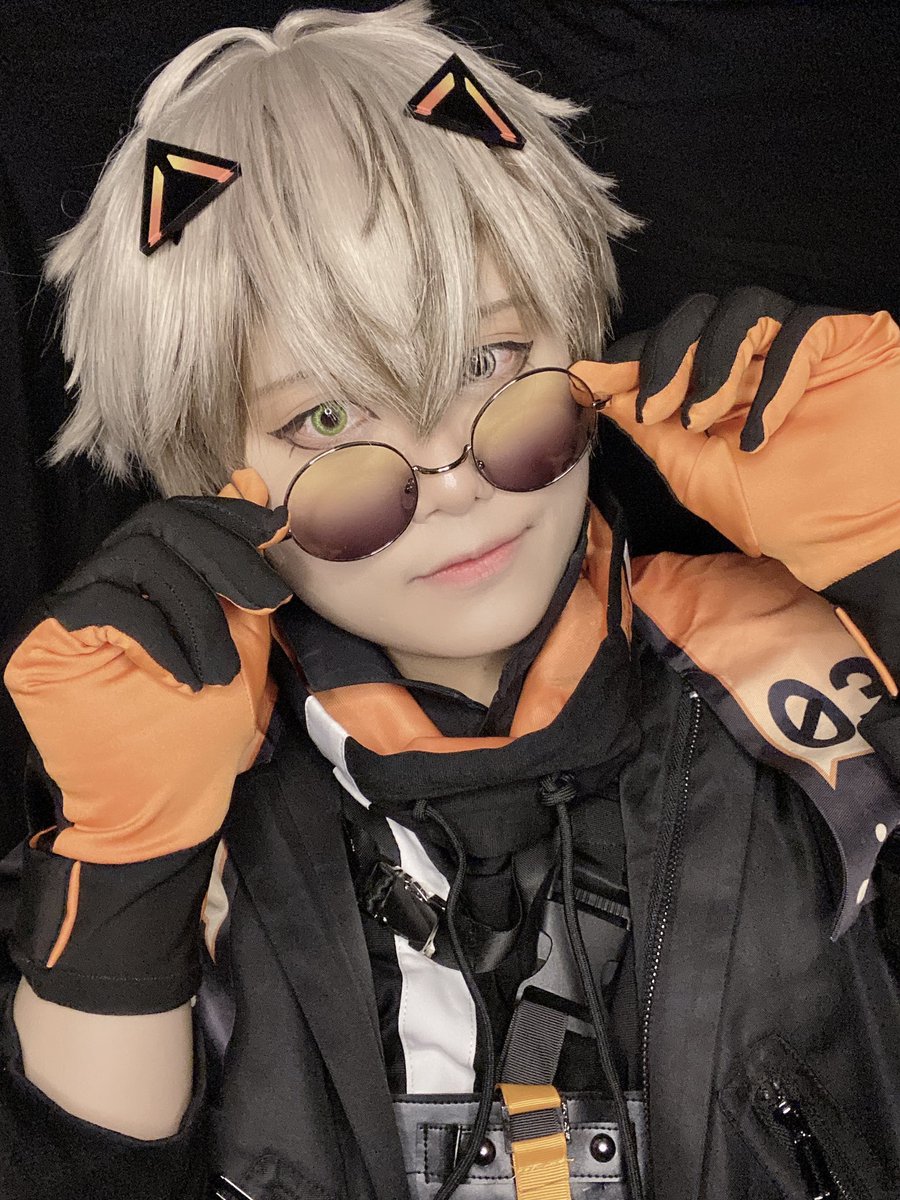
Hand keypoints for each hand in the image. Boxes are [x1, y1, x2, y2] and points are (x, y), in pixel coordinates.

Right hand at [4, 468, 291, 864]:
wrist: (161, 809)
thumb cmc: (201, 731)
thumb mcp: (242, 638)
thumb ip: (241, 571)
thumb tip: (250, 485)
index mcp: (146, 578)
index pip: (179, 515)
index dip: (228, 515)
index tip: (276, 532)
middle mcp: (103, 582)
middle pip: (160, 524)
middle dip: (224, 555)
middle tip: (266, 601)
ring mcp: (69, 610)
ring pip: (139, 559)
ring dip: (198, 612)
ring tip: (221, 673)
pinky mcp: (43, 643)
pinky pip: (106, 605)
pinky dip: (158, 634)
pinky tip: (185, 676)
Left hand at [572, 290, 899, 593]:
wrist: (855, 540)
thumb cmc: (785, 514)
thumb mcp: (697, 474)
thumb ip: (651, 428)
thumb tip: (594, 385)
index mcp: (718, 387)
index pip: (667, 349)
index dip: (629, 359)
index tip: (590, 378)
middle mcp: (756, 359)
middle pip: (695, 317)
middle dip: (664, 359)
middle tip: (655, 409)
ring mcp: (799, 346)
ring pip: (741, 309)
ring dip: (711, 364)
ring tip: (704, 421)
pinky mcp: (847, 340)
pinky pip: (800, 331)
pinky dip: (771, 378)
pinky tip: (761, 432)